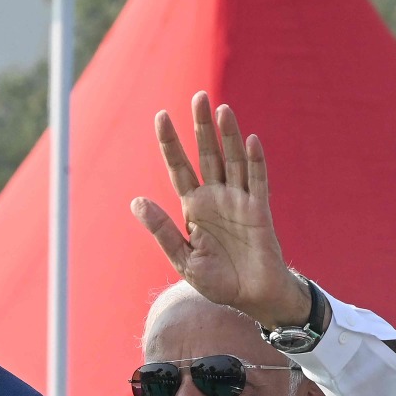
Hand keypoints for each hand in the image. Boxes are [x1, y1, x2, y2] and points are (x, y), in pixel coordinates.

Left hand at [131, 92, 308, 328]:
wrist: (250, 298)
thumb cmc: (216, 281)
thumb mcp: (183, 258)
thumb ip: (162, 230)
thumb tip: (136, 201)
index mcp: (193, 207)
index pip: (179, 168)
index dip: (170, 143)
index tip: (161, 116)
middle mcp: (216, 197)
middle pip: (207, 154)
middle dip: (201, 127)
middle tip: (198, 96)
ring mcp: (239, 201)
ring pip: (232, 160)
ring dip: (228, 136)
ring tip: (221, 110)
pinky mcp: (259, 211)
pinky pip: (258, 181)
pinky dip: (255, 162)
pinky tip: (249, 141)